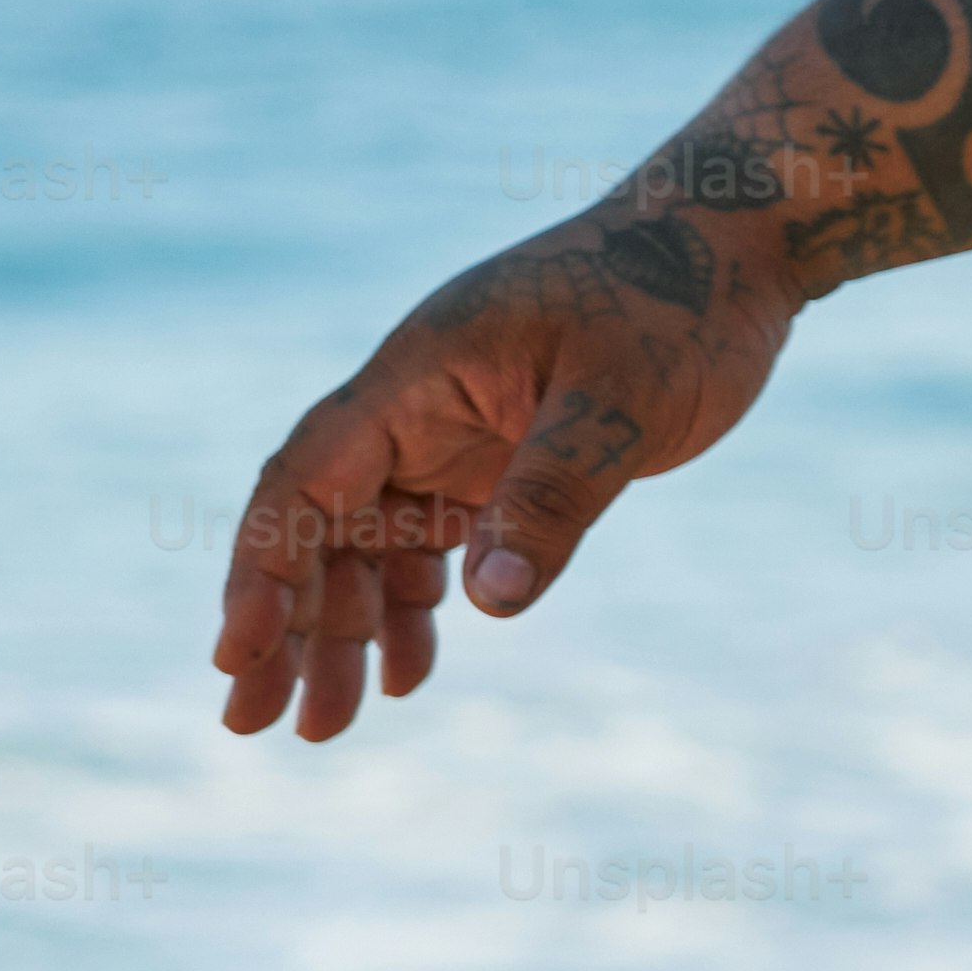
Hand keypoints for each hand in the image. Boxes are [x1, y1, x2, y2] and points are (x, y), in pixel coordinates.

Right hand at [215, 202, 798, 739]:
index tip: (237, 653)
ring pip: (372, 545)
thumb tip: (489, 606)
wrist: (733, 246)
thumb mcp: (621, 399)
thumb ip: (552, 495)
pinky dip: (417, 605)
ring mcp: (457, 435)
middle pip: (321, 527)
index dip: (263, 569)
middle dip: (285, 624)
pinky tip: (410, 670)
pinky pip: (434, 542)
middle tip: (254, 724)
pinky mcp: (504, 460)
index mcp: (419, 376)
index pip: (307, 480)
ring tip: (327, 724)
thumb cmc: (675, 299)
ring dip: (344, 630)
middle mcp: (418, 408)